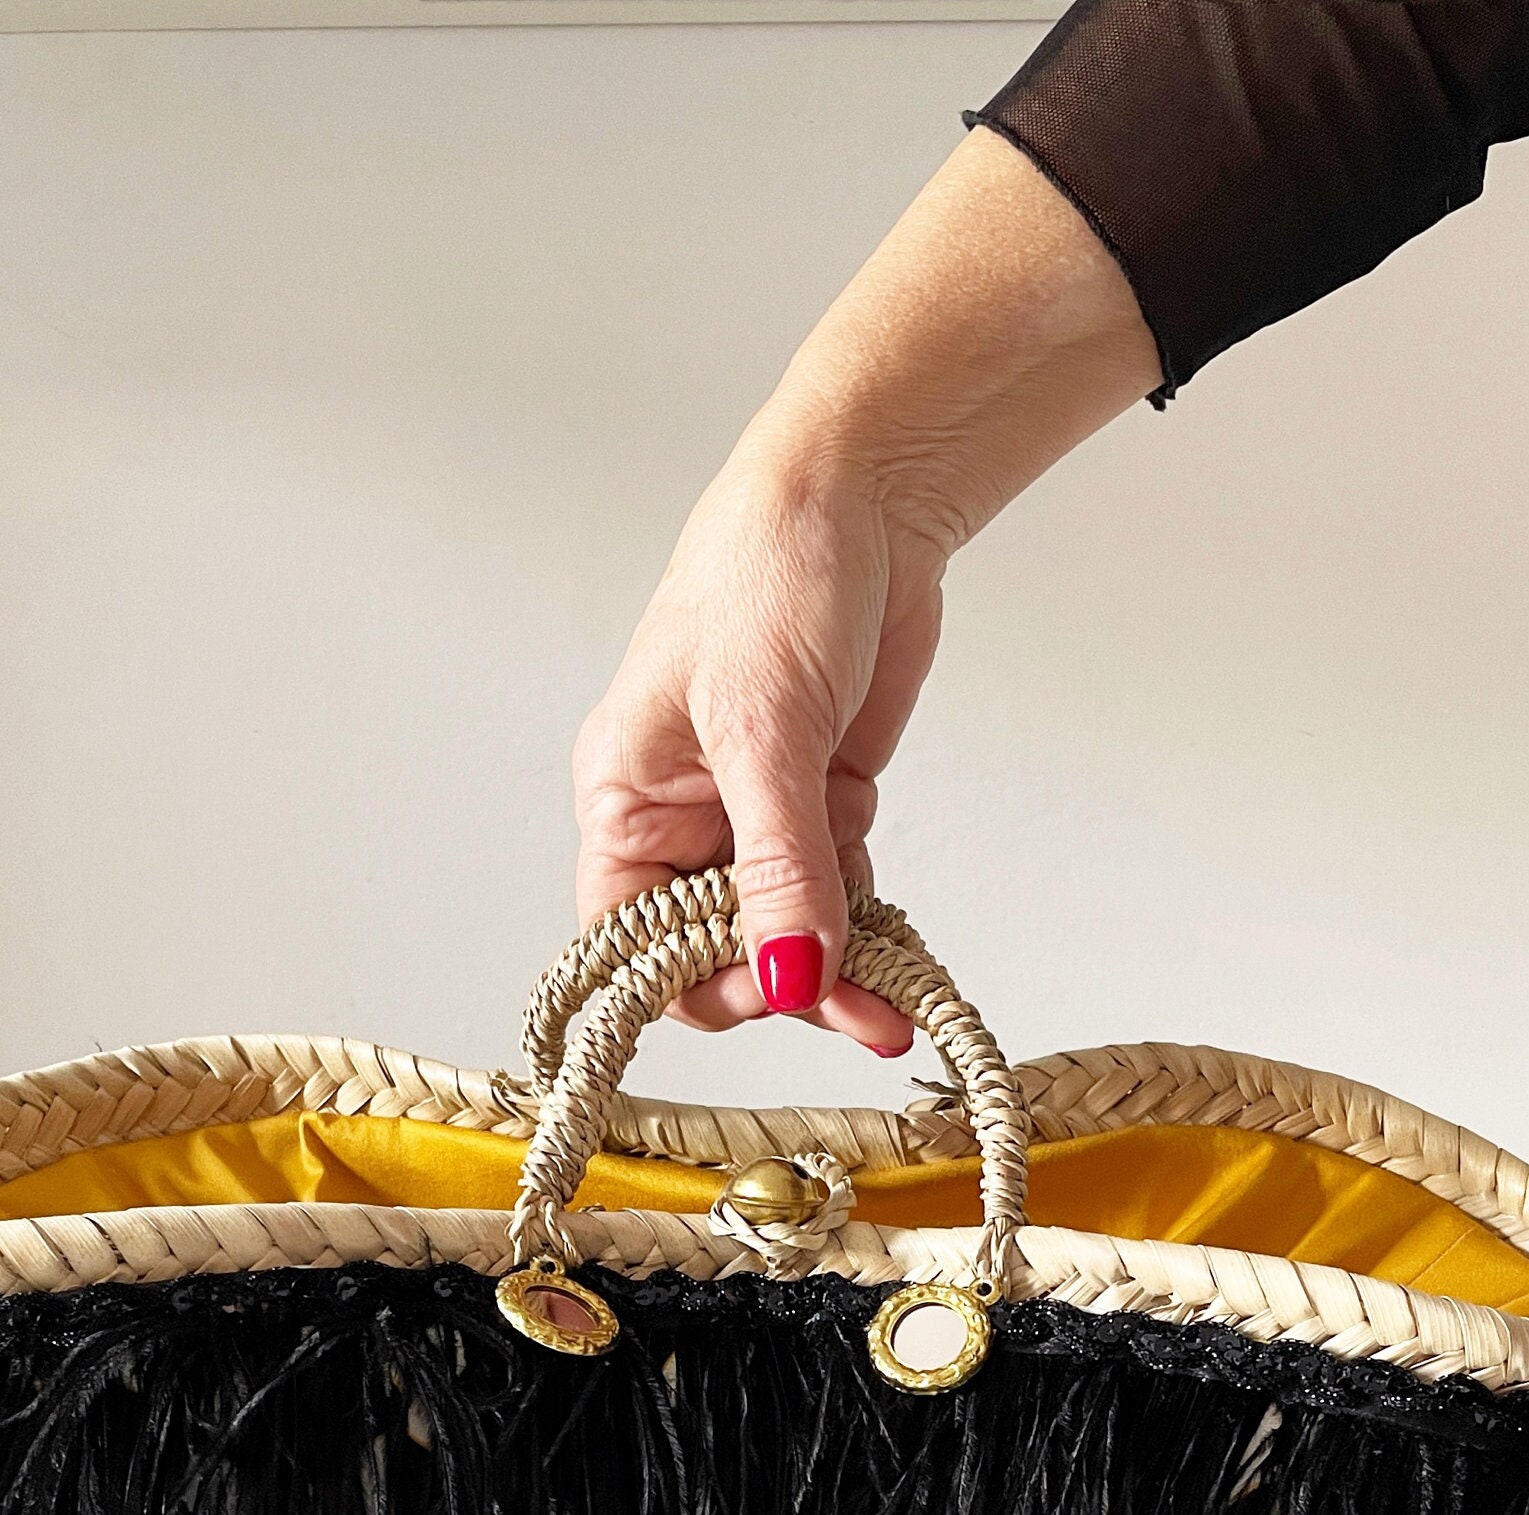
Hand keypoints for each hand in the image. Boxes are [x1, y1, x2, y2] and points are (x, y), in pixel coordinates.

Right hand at [570, 129, 1161, 1055]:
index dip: (689, 983)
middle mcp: (682, 816)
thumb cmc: (774, 569)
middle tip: (857, 1012)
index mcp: (626, 797)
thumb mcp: (768, 730)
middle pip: (714, 949)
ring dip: (838, 969)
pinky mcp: (822, 799)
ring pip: (785, 930)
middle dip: (782, 985)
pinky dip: (868, 924)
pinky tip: (902, 952)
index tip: (767, 996)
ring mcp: (755, 811)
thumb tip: (791, 980)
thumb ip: (781, 868)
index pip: (628, 941)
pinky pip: (838, 892)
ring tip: (896, 1003)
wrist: (870, 486)